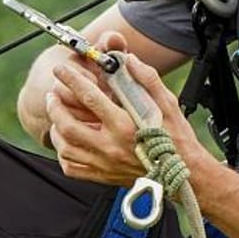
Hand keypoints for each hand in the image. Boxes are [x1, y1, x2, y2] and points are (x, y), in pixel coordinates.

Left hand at [43, 31, 193, 184]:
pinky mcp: (104, 176)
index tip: (62, 70)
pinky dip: (64, 155)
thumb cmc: (177, 140)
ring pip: (65, 148)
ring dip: (56, 129)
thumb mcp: (168, 104)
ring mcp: (105, 164)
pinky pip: (72, 168)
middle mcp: (111, 146)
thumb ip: (148, 79)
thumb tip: (130, 61)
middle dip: (56, 106)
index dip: (72, 80)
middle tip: (54, 95)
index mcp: (125, 126)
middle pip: (68, 125)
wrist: (185, 174)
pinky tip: (67, 143)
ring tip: (58, 117)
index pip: (90, 97)